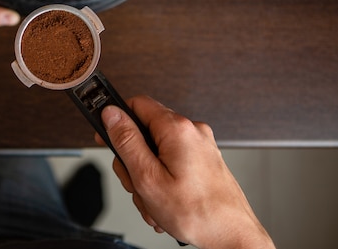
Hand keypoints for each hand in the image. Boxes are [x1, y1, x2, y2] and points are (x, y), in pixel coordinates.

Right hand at [98, 96, 274, 248]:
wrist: (232, 236)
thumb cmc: (198, 213)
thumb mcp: (148, 177)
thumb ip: (126, 141)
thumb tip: (111, 114)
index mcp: (177, 129)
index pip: (136, 103)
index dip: (116, 119)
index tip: (105, 135)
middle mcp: (192, 131)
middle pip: (144, 131)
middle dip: (133, 160)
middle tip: (137, 184)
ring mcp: (200, 146)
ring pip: (156, 151)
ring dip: (148, 177)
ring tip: (155, 200)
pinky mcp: (203, 160)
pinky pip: (171, 163)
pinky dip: (163, 181)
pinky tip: (166, 202)